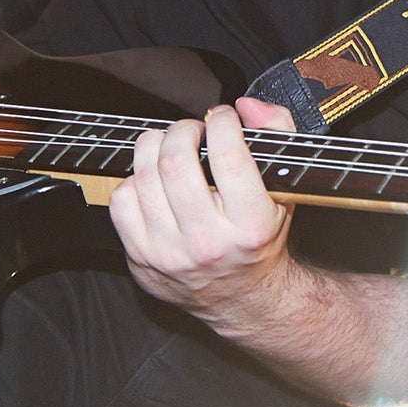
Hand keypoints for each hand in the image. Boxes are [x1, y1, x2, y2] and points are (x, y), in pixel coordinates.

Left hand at [109, 97, 297, 321]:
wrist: (242, 299)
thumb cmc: (260, 238)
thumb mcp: (285, 188)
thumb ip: (279, 134)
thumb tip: (245, 106)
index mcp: (251, 225)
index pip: (228, 157)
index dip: (221, 123)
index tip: (222, 118)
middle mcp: (209, 243)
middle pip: (176, 163)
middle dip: (182, 130)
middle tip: (191, 130)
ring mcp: (170, 254)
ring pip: (143, 177)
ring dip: (154, 146)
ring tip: (168, 144)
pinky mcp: (141, 260)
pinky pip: (122, 202)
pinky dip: (134, 180)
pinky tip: (152, 180)